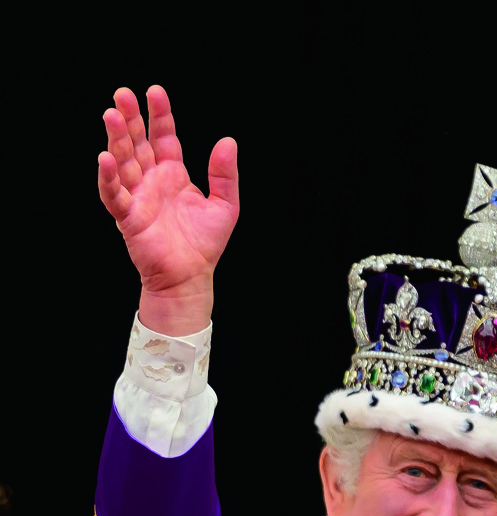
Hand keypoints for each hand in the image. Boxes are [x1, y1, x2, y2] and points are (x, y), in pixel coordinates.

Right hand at [98, 85, 238, 333]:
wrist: (191, 278)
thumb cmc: (204, 245)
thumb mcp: (225, 206)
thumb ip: (225, 175)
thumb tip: (227, 141)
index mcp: (173, 174)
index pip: (163, 137)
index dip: (159, 115)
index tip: (154, 91)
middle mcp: (152, 181)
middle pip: (137, 143)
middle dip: (130, 118)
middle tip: (121, 93)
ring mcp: (138, 197)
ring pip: (123, 162)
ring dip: (116, 139)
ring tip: (110, 115)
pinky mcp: (129, 218)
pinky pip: (114, 195)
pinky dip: (108, 178)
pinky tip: (104, 159)